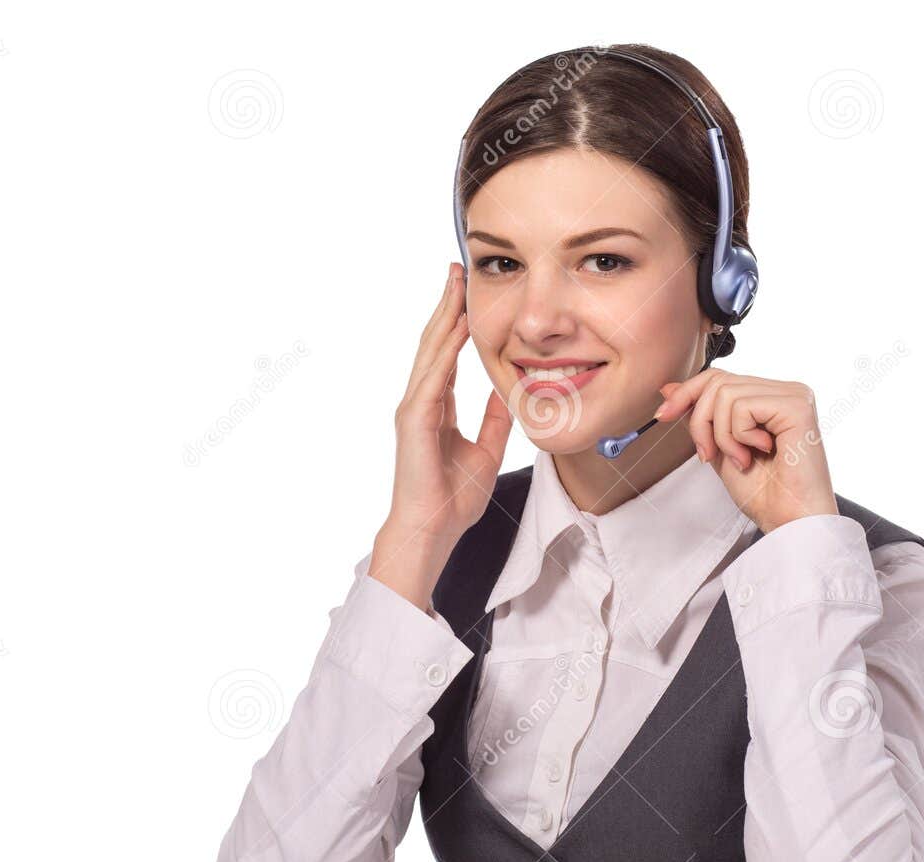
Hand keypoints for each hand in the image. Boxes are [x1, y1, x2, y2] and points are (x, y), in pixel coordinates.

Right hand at [371, 263, 513, 608]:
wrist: (432, 529)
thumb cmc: (453, 499)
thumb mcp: (487, 450)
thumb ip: (494, 420)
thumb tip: (508, 393)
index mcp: (436, 408)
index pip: (447, 355)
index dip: (457, 323)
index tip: (469, 294)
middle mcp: (422, 402)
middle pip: (435, 343)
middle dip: (447, 305)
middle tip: (457, 269)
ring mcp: (415, 409)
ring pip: (431, 352)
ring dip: (443, 317)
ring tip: (454, 285)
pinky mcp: (415, 421)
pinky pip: (433, 378)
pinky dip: (444, 352)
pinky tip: (454, 329)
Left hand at [653, 369, 838, 533]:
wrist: (788, 520)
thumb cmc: (762, 492)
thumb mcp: (717, 447)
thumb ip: (699, 416)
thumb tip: (668, 388)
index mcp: (770, 396)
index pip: (718, 377)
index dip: (686, 394)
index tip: (662, 415)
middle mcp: (786, 390)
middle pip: (718, 382)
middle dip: (701, 422)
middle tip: (710, 454)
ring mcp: (795, 396)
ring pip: (726, 393)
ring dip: (721, 435)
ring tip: (741, 459)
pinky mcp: (797, 407)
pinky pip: (743, 406)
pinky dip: (738, 436)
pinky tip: (758, 453)